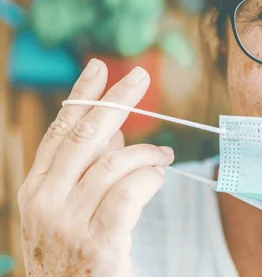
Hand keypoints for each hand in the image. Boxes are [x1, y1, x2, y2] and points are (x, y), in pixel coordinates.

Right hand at [18, 59, 174, 276]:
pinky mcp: (98, 243)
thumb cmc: (73, 253)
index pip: (60, 131)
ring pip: (113, 163)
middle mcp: (47, 201)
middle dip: (115, 101)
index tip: (98, 68)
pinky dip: (149, 178)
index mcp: (37, 188)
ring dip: (146, 152)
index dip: (81, 96)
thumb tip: (113, 131)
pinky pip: (129, 194)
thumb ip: (86, 169)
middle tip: (139, 77)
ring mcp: (69, 222)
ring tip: (163, 154)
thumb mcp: (67, 209)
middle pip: (86, 135)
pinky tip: (158, 176)